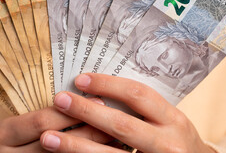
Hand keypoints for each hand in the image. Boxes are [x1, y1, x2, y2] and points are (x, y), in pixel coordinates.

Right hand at [0, 100, 111, 151]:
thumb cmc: (20, 138)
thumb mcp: (22, 124)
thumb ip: (45, 114)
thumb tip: (87, 97)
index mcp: (2, 134)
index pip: (42, 120)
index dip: (72, 111)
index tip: (100, 101)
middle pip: (56, 141)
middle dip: (88, 129)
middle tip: (115, 118)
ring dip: (94, 147)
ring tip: (118, 136)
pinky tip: (108, 152)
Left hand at [40, 73, 216, 152]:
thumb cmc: (176, 141)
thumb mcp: (169, 121)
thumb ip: (143, 109)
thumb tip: (100, 90)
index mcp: (173, 120)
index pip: (138, 95)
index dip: (107, 85)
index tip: (80, 79)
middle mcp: (168, 144)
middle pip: (121, 125)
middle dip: (86, 111)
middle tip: (59, 99)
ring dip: (76, 146)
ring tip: (48, 137)